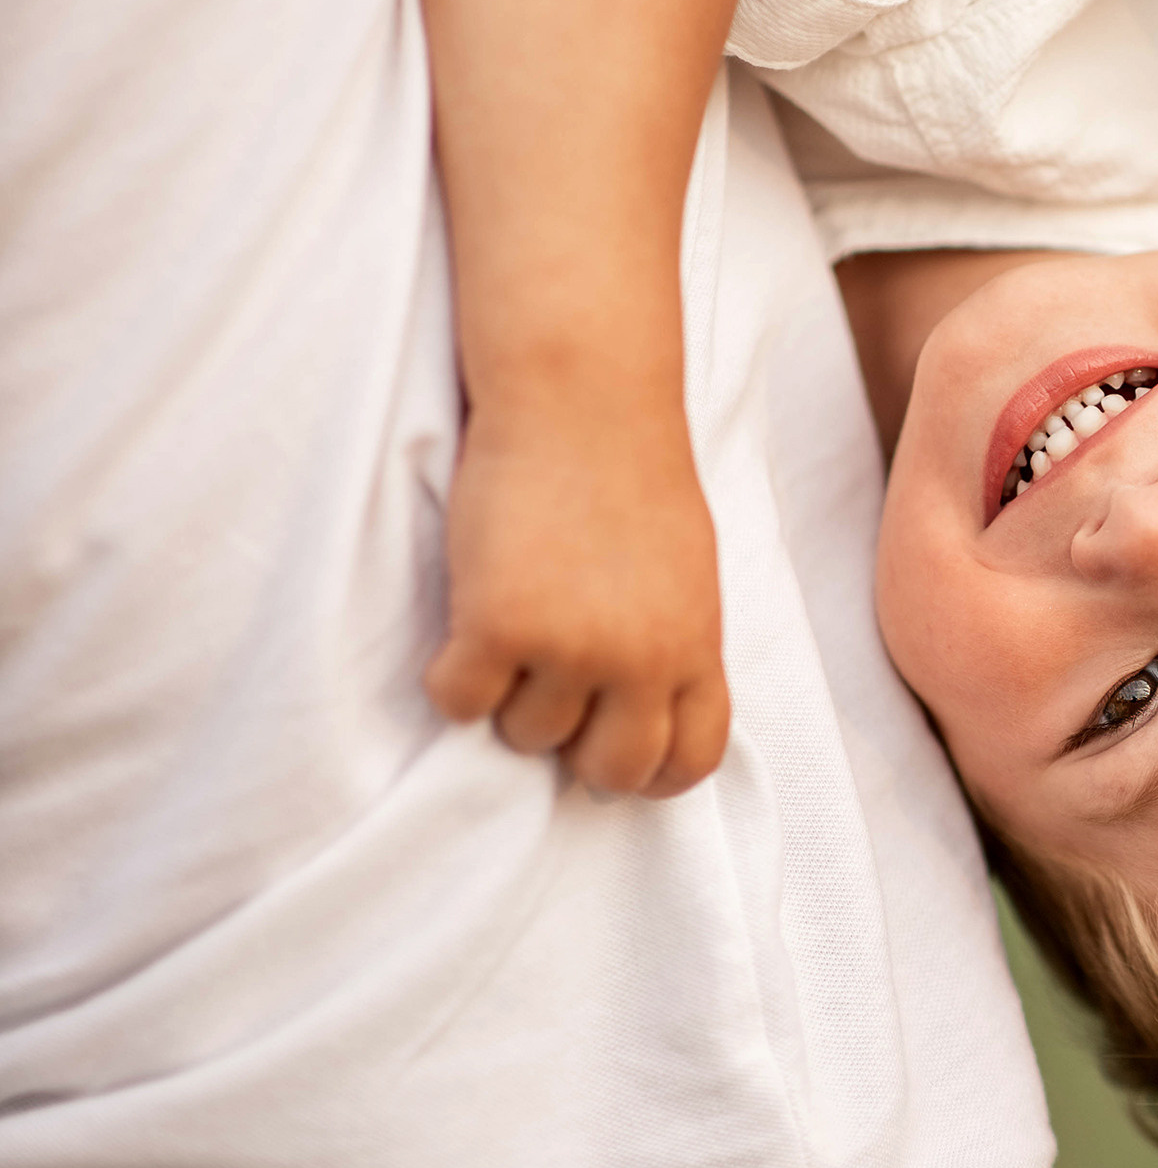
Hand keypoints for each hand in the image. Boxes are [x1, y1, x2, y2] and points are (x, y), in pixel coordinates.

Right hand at [423, 387, 728, 799]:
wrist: (581, 395)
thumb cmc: (630, 466)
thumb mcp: (685, 568)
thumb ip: (671, 640)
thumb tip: (648, 705)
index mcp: (696, 644)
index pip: (694, 758)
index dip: (653, 772)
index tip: (616, 754)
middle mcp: (642, 659)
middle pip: (611, 771)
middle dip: (574, 749)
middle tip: (548, 696)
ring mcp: (570, 647)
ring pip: (526, 735)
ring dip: (508, 696)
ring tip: (508, 625)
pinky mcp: (497, 626)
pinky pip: (460, 702)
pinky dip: (450, 678)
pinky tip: (460, 630)